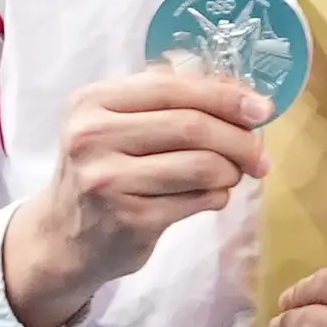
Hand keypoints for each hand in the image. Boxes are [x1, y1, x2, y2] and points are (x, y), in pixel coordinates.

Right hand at [1, 67, 274, 326]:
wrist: (63, 239)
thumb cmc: (103, 170)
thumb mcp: (116, 123)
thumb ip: (166, 98)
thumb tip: (237, 87)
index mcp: (93, 102)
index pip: (174, 88)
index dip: (227, 96)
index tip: (263, 109)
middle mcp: (94, 137)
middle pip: (193, 127)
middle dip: (240, 138)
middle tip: (260, 153)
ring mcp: (109, 181)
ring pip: (202, 166)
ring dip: (232, 171)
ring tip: (233, 175)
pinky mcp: (130, 220)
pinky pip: (198, 200)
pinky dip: (218, 197)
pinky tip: (211, 196)